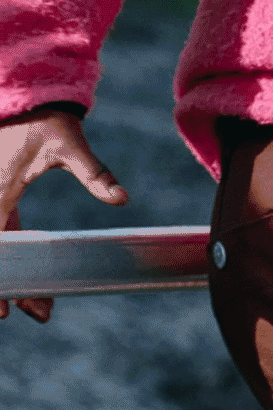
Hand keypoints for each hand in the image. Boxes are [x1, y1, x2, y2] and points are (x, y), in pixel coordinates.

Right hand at [0, 109, 127, 322]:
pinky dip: (10, 255)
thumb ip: (96, 174)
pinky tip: (29, 271)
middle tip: (28, 312)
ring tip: (33, 301)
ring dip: (9, 274)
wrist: (27, 97)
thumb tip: (123, 198)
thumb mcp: (71, 146)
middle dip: (6, 287)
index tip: (6, 311)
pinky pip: (1, 232)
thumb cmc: (45, 121)